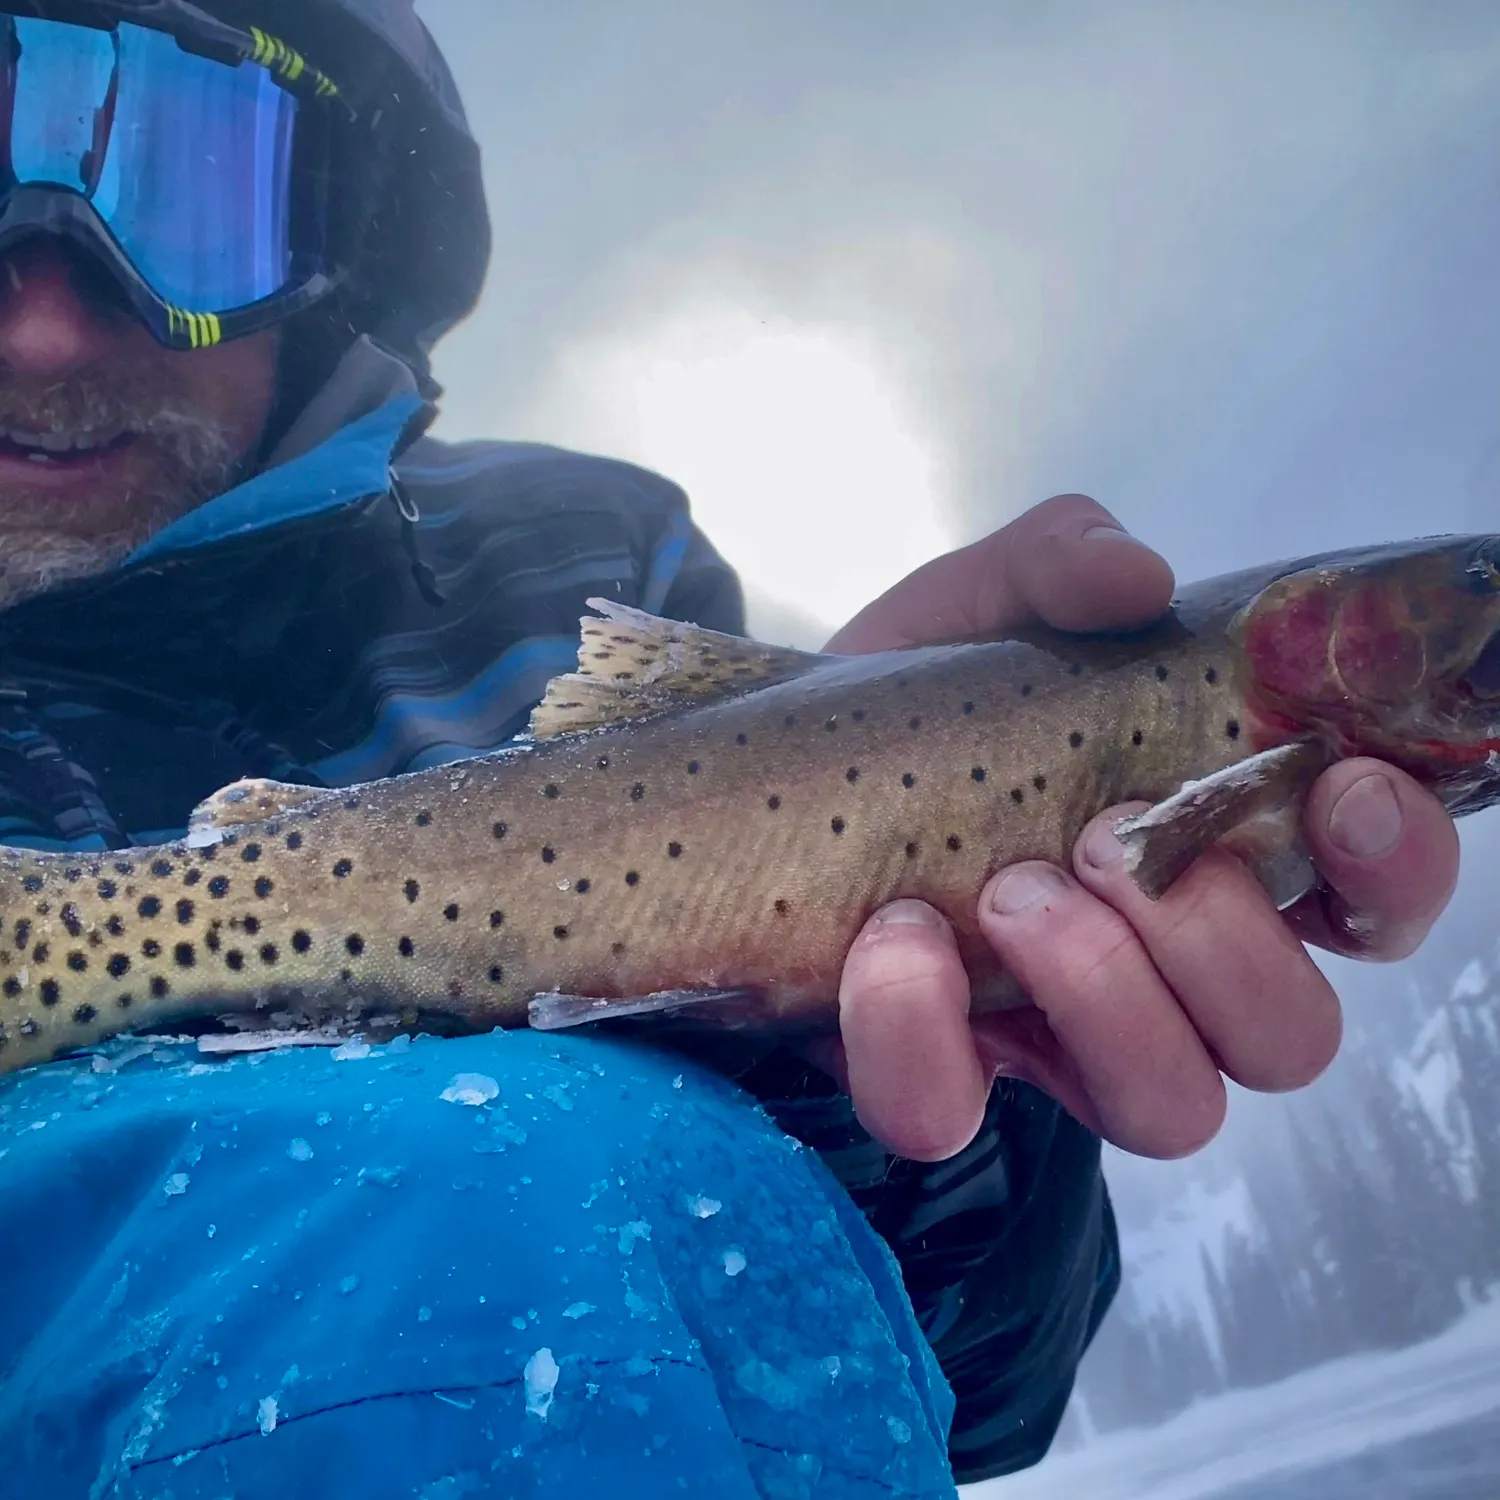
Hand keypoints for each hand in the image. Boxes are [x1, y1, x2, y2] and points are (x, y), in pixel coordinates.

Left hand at [817, 495, 1459, 1163]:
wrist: (752, 775)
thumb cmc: (910, 704)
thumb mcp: (979, 607)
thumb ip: (1061, 563)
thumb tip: (1140, 576)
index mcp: (1206, 852)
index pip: (1368, 901)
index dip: (1393, 867)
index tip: (1346, 788)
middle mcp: (1158, 969)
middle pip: (1289, 1032)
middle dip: (1220, 939)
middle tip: (1107, 837)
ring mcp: (1048, 1039)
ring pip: (1171, 1105)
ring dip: (1103, 992)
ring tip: (1009, 890)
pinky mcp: (929, 1075)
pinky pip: (950, 1116)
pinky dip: (923, 1035)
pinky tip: (891, 940)